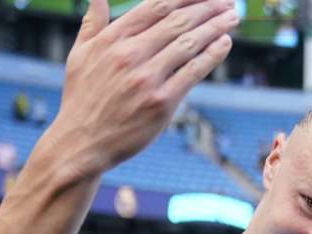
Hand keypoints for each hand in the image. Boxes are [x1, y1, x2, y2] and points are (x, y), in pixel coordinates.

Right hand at [46, 0, 237, 181]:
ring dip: (215, 27)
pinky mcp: (161, 102)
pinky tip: (225, 43)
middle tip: (227, 2)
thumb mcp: (79, 56)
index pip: (156, 6)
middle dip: (207, 7)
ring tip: (232, 17)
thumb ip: (92, 24)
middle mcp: (130, 54)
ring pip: (188, 44)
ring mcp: (147, 78)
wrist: (81, 142)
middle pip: (177, 21)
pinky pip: (192, 72)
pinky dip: (211, 55)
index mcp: (112, 39)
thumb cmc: (82, 98)